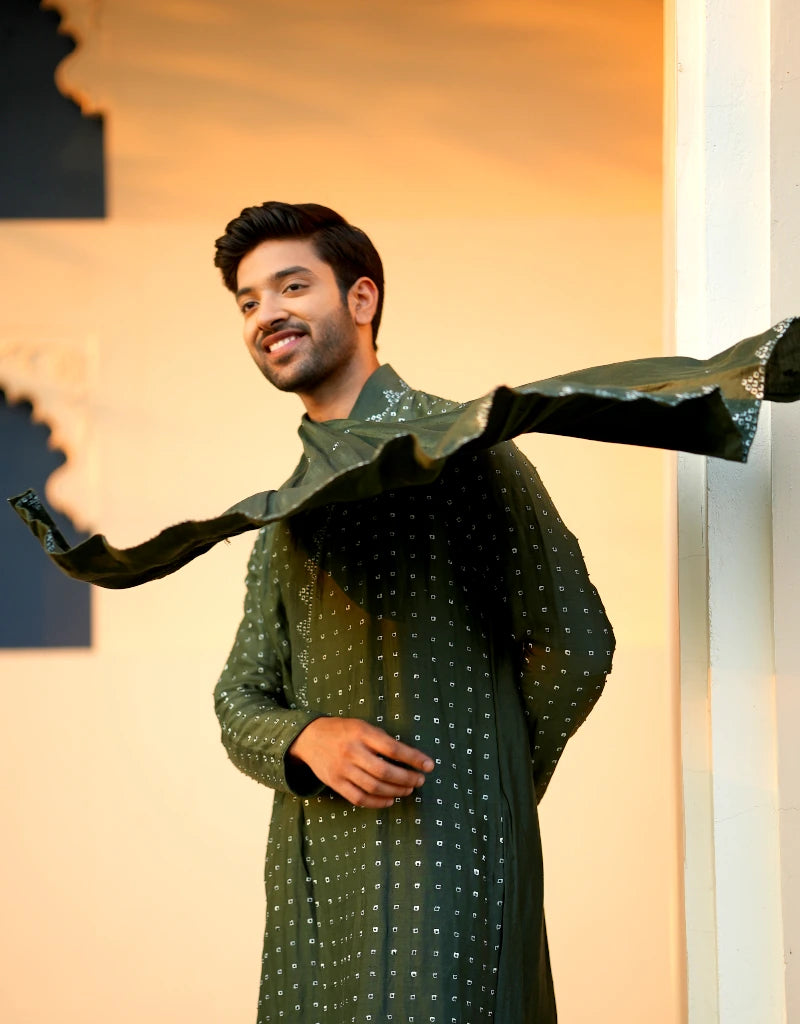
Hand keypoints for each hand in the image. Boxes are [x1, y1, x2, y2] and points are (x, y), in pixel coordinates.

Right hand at [288, 717, 434, 807]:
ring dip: (395, 791)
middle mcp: (351, 751)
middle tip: (419, 780)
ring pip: (373, 787)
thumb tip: (410, 758)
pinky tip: (390, 800)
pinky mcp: (336, 783)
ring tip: (408, 789)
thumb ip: (382, 740)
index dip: (413, 758)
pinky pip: (359, 798)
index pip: (392, 748)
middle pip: (384, 771)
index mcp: (361, 733)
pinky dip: (378, 802)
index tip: (429, 765)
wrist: (310, 738)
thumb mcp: (362, 726)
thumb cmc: (344, 731)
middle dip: (407, 778)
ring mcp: (342, 769)